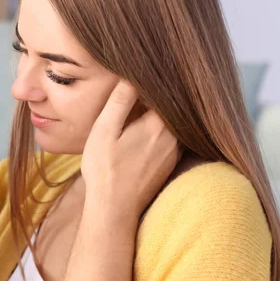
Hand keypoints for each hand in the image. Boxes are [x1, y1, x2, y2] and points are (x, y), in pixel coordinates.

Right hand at [81, 80, 179, 218]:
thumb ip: (120, 102)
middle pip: (169, 107)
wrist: (114, 209)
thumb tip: (130, 75)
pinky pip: (170, 138)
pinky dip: (160, 131)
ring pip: (171, 123)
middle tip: (141, 84)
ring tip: (142, 106)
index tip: (140, 71)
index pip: (162, 92)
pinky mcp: (170, 164)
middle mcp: (173, 137)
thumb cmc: (105, 169)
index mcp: (159, 124)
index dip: (152, 80)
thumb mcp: (105, 130)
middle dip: (156, 96)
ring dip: (159, 114)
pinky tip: (145, 132)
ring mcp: (174, 152)